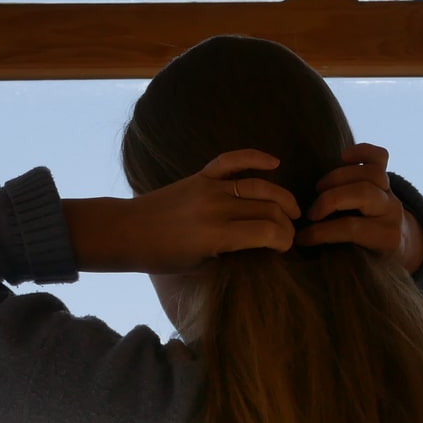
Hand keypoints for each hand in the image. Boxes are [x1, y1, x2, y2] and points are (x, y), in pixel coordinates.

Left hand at [64, 150, 300, 273]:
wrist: (129, 231)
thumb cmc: (164, 257)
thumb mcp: (202, 265)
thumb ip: (233, 253)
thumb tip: (263, 246)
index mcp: (217, 235)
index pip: (269, 232)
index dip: (285, 241)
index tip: (285, 248)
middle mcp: (217, 207)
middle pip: (268, 209)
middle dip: (286, 223)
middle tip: (290, 234)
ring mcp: (209, 187)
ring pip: (259, 186)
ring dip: (282, 197)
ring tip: (293, 210)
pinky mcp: (201, 175)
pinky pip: (232, 160)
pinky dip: (255, 157)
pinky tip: (274, 162)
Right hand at [297, 144, 422, 273]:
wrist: (402, 245)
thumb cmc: (373, 257)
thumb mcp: (362, 263)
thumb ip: (340, 252)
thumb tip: (302, 242)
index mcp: (386, 238)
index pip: (352, 229)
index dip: (321, 232)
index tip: (301, 237)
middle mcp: (392, 212)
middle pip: (363, 194)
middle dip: (330, 200)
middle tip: (311, 212)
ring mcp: (391, 192)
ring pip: (371, 173)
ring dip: (339, 177)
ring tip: (320, 188)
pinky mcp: (387, 178)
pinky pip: (380, 156)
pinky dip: (362, 151)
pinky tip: (343, 157)